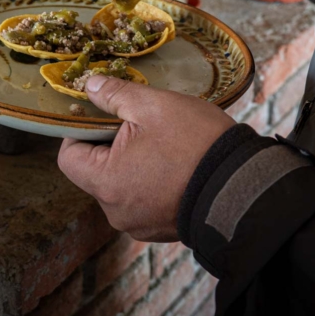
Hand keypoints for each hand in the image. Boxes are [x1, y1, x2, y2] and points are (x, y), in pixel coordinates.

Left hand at [58, 75, 233, 241]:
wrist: (246, 187)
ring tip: (163, 146)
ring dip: (132, 163)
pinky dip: (151, 182)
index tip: (104, 116)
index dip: (80, 131)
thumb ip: (115, 95)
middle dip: (111, 146)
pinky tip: (174, 166)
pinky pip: (142, 199)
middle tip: (141, 127)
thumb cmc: (197, 145)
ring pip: (120, 185)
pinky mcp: (159, 229)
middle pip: (94, 171)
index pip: (69, 157)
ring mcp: (138, 224)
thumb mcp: (154, 106)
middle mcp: (116, 212)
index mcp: (106, 184)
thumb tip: (91, 86)